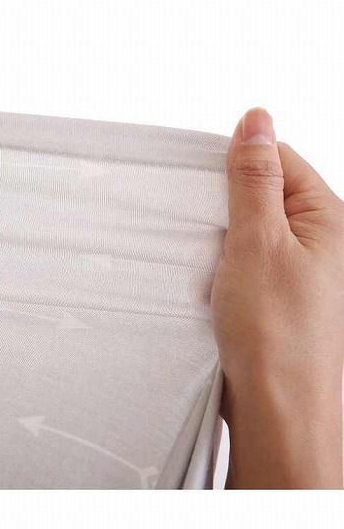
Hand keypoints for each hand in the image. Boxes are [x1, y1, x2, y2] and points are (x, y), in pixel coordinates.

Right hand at [211, 107, 343, 487]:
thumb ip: (254, 179)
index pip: (278, 160)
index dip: (236, 163)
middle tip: (205, 229)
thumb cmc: (277, 334)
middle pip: (262, 194)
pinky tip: (211, 280)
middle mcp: (320, 241)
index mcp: (328, 219)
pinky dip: (221, 264)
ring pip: (248, 230)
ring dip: (220, 239)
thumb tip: (256, 121)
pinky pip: (243, 261)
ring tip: (208, 261)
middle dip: (224, 206)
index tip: (201, 178)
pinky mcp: (275, 294)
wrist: (277, 408)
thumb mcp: (258, 240)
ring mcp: (298, 269)